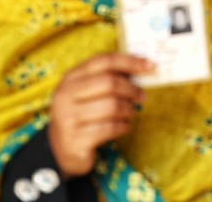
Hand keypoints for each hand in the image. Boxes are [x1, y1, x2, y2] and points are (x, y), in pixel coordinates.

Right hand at [48, 53, 153, 176]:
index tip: (150, 65)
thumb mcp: (88, 93)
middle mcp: (65, 96)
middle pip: (110, 83)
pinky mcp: (76, 140)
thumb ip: (108, 79)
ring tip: (129, 114)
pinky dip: (123, 126)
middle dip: (131, 89)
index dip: (129, 61)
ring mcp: (68, 118)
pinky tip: (123, 126)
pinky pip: (111, 128)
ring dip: (128, 110)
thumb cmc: (83, 115)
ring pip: (112, 106)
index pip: (103, 61)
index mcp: (71, 78)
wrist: (62, 150)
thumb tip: (142, 67)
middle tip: (141, 97)